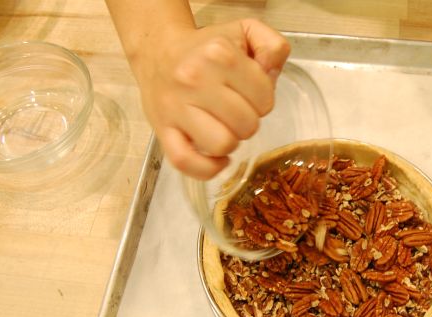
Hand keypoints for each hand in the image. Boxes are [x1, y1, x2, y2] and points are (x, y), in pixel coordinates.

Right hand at [130, 19, 289, 178]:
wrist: (159, 51)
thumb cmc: (206, 48)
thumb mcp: (245, 32)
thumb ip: (272, 45)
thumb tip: (272, 71)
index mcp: (220, 54)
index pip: (265, 98)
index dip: (263, 100)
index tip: (249, 94)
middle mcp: (195, 79)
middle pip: (246, 124)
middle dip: (248, 122)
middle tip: (236, 110)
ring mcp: (176, 107)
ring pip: (222, 144)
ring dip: (230, 142)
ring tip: (224, 128)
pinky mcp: (162, 130)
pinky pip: (186, 162)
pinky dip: (208, 168)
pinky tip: (218, 158)